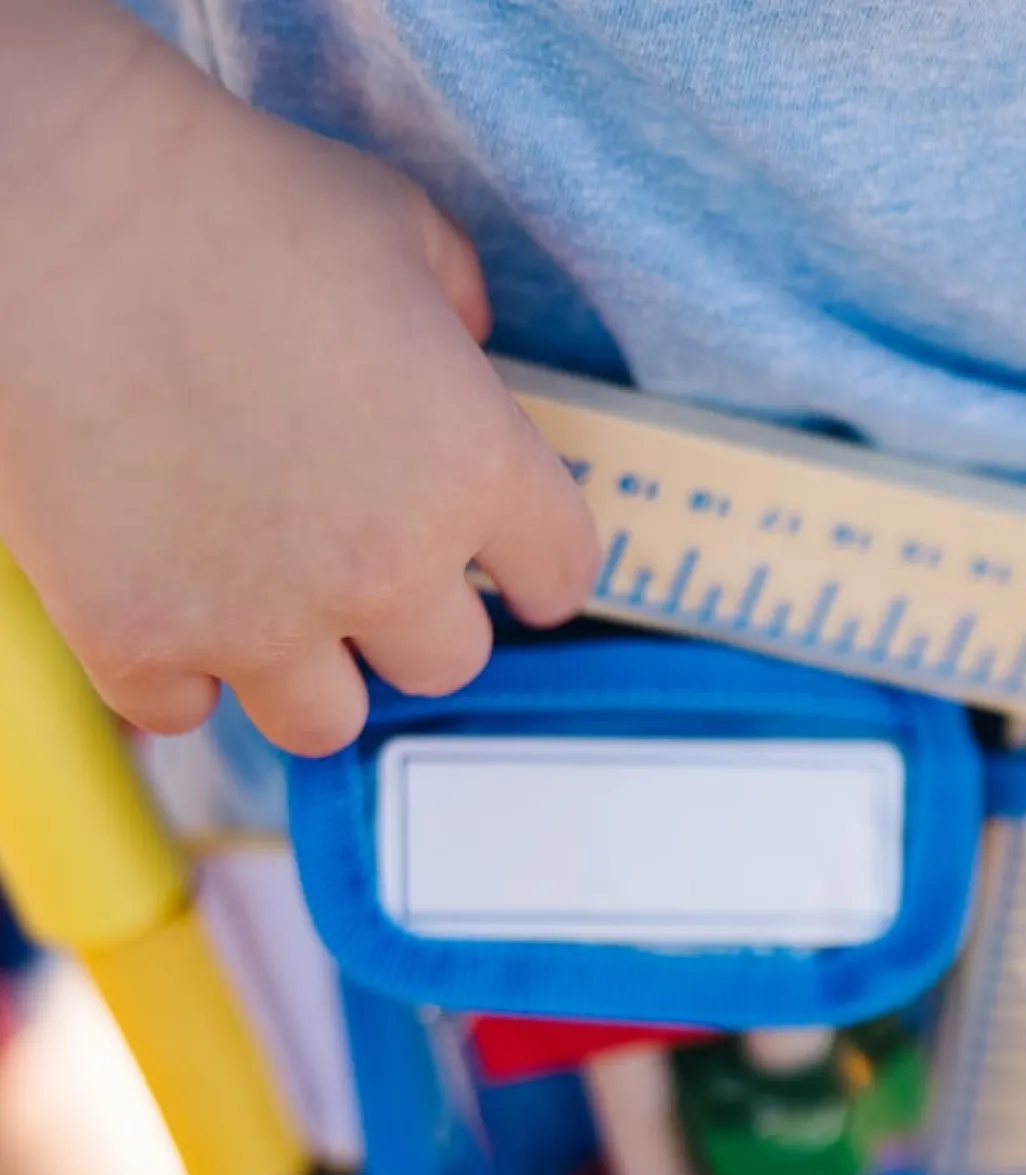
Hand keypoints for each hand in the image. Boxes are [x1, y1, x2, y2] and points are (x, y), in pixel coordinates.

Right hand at [0, 0, 598, 754]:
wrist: (41, 197)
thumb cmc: (221, 191)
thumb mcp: (395, 224)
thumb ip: (459, 306)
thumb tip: (466, 346)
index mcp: (474, 470)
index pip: (560, 577)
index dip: (531, 566)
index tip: (506, 564)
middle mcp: (386, 566)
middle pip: (446, 663)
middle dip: (410, 618)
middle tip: (359, 559)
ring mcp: (260, 617)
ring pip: (328, 719)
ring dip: (307, 671)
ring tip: (264, 600)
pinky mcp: (138, 637)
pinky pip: (182, 712)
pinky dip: (172, 673)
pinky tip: (160, 604)